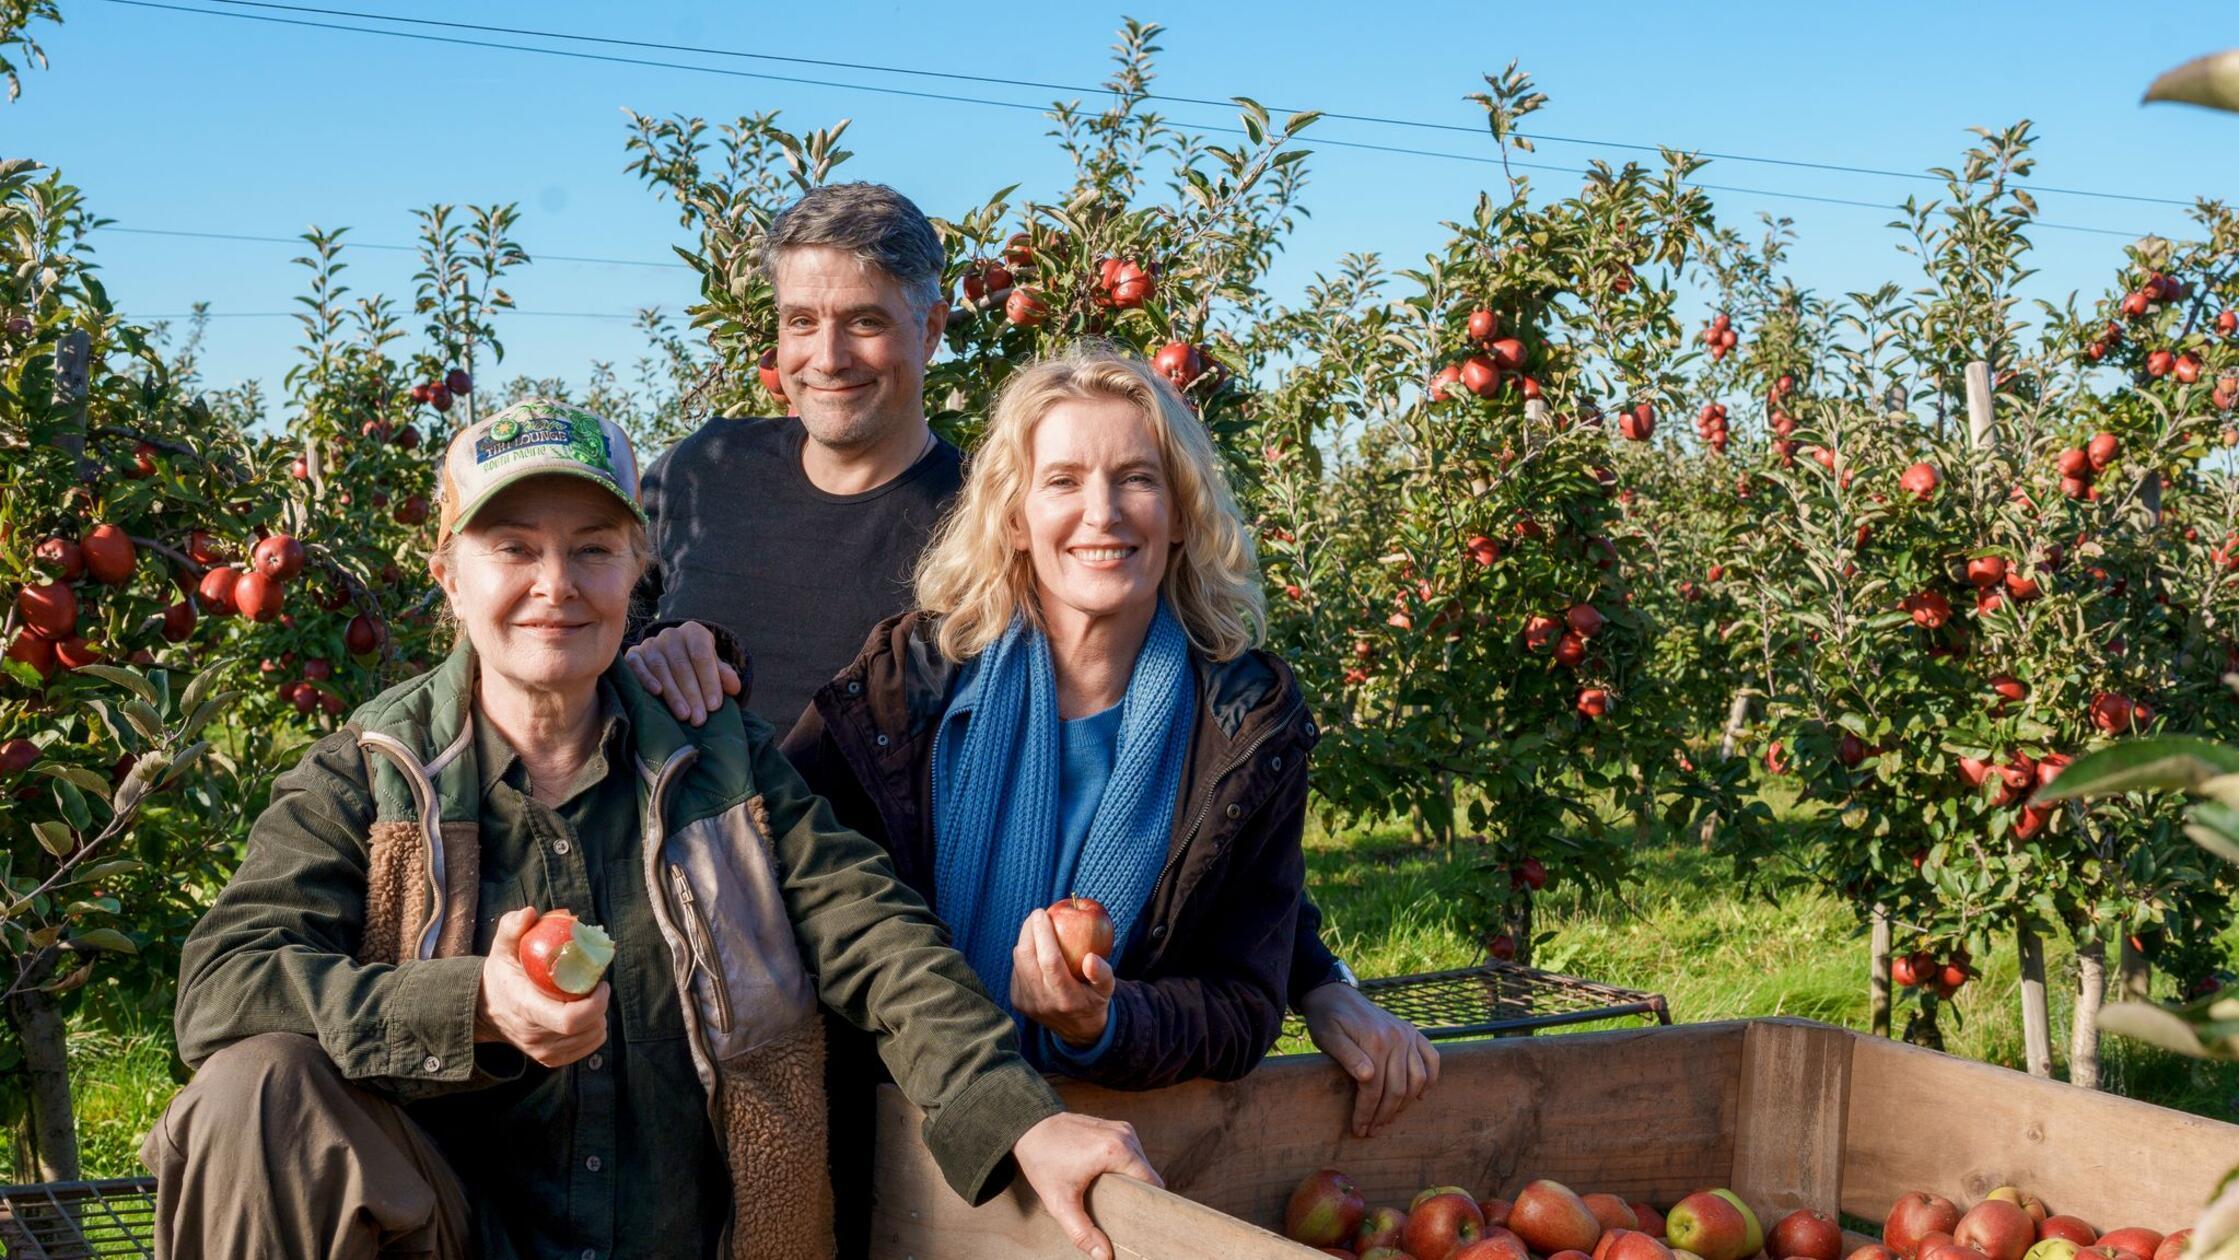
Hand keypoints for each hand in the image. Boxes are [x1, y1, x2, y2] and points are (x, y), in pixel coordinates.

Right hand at [475, 908, 610, 1067]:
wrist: (485, 1010)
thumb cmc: (501, 973)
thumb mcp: (501, 947)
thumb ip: (513, 927)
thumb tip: (531, 913)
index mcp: (525, 1007)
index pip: (569, 1020)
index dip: (595, 1004)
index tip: (601, 982)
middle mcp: (534, 1035)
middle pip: (585, 1028)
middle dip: (600, 1004)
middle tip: (596, 985)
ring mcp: (542, 1051)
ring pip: (592, 1037)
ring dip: (599, 1016)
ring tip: (587, 997)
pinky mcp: (549, 1060)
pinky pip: (588, 1047)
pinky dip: (594, 1029)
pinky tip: (584, 1013)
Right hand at [623, 622, 738, 725]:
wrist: (670, 658)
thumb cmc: (697, 666)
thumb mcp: (713, 668)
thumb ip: (723, 675)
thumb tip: (734, 687)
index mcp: (694, 633)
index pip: (702, 656)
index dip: (709, 681)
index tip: (714, 706)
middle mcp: (671, 634)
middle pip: (682, 665)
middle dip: (692, 694)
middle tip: (699, 719)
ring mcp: (650, 643)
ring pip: (661, 668)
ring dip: (673, 694)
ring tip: (683, 715)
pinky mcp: (633, 654)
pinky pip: (637, 665)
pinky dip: (646, 678)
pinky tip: (656, 693)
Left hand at [1011, 908, 1113, 1049]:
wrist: (1077, 1030)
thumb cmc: (1094, 1001)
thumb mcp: (1107, 990)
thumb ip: (1103, 974)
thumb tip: (1091, 958)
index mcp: (1065, 997)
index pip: (1049, 961)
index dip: (1043, 934)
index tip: (1042, 913)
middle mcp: (1042, 1001)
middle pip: (1027, 958)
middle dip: (1029, 931)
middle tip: (1037, 914)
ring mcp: (1027, 1002)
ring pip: (1018, 962)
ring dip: (1025, 940)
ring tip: (1036, 926)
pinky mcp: (1018, 1001)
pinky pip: (1016, 970)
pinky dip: (1023, 954)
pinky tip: (1034, 946)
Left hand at [1012, 1111, 1161, 1259]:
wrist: (1029, 1127)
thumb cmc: (1042, 1161)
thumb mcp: (1059, 1202)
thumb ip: (1082, 1232)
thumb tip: (1104, 1256)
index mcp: (1118, 1151)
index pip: (1153, 1183)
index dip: (1148, 1204)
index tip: (1139, 1220)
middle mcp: (1125, 1136)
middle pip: (1148, 1174)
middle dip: (1137, 1195)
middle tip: (1123, 1214)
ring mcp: (1122, 1128)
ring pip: (1141, 1163)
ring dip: (1131, 1180)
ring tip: (1114, 1197)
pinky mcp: (1116, 1126)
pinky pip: (1131, 1152)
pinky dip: (1125, 1167)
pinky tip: (1109, 1180)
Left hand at [1299, 980, 1437, 1137]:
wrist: (1334, 993)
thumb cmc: (1326, 1018)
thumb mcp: (1327, 1036)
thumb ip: (1347, 1055)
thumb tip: (1368, 1077)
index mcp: (1375, 1041)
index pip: (1374, 1088)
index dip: (1367, 1113)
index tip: (1359, 1129)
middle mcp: (1397, 1038)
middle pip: (1397, 1088)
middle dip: (1384, 1115)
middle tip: (1371, 1131)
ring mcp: (1408, 1034)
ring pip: (1417, 1080)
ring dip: (1405, 1105)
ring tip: (1388, 1119)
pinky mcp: (1413, 1032)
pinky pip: (1432, 1059)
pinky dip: (1430, 1079)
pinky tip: (1419, 1097)